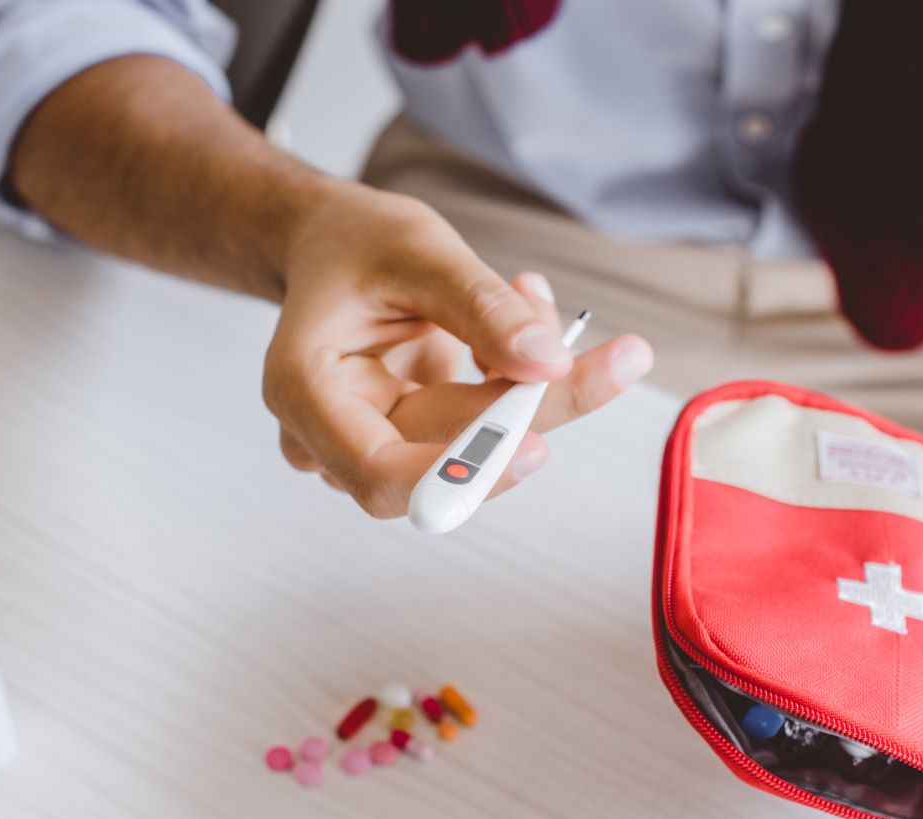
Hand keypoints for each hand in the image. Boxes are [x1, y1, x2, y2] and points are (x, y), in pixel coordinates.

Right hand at [262, 181, 652, 516]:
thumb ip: (481, 307)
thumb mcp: (418, 249)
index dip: (461, 472)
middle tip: (619, 358)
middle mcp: (328, 436)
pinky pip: (486, 430)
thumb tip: (549, 364)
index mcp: (303, 390)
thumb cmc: (355, 242)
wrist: (331, 244)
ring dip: (528, 388)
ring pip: (475, 447)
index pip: (380, 472)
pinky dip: (519, 382)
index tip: (539, 446)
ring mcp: (370, 445)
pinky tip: (525, 320)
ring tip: (538, 298)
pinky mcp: (414, 441)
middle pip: (444, 460)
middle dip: (529, 412)